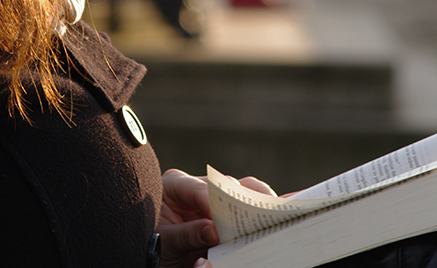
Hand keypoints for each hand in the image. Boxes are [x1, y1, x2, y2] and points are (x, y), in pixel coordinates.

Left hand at [158, 169, 277, 267]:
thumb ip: (184, 235)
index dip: (213, 202)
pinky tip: (284, 206)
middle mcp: (198, 185)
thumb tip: (212, 230)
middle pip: (226, 186)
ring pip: (243, 191)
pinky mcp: (228, 210)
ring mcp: (215, 196)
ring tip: (275, 215)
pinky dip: (265, 207)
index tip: (221, 221)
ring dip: (259, 205)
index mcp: (176, 184)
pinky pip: (250, 202)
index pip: (198, 188)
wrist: (154, 252)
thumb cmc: (152, 243)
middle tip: (260, 215)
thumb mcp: (163, 242)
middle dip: (242, 202)